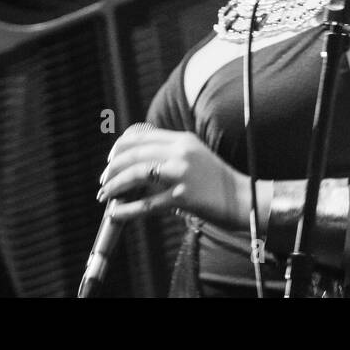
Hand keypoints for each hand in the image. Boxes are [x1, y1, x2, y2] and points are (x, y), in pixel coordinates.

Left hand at [98, 125, 247, 230]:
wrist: (246, 199)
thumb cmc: (219, 183)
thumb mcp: (196, 157)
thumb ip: (172, 155)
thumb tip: (140, 163)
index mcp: (184, 140)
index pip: (142, 136)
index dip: (120, 147)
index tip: (110, 159)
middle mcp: (182, 152)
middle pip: (135, 153)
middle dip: (113, 167)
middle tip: (103, 181)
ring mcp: (182, 173)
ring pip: (137, 174)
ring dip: (116, 185)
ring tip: (106, 195)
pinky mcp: (183, 196)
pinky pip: (147, 204)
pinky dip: (127, 210)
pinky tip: (116, 213)